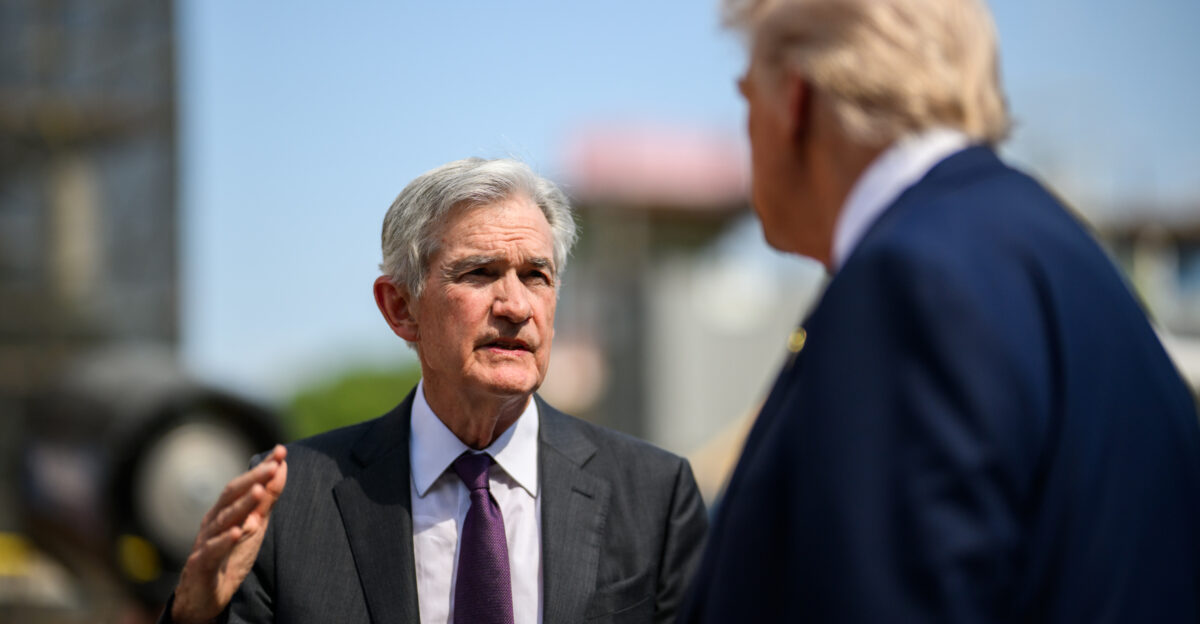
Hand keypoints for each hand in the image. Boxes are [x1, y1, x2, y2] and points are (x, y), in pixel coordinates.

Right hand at [170, 444, 287, 622]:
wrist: (204, 597)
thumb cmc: (230, 556)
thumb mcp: (254, 526)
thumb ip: (267, 499)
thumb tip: (281, 467)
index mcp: (225, 510)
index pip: (244, 484)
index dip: (262, 468)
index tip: (281, 450)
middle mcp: (214, 521)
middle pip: (232, 495)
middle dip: (253, 479)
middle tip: (273, 465)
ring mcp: (205, 541)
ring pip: (224, 519)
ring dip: (242, 504)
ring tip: (259, 490)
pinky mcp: (201, 564)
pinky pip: (213, 550)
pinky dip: (225, 540)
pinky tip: (238, 531)